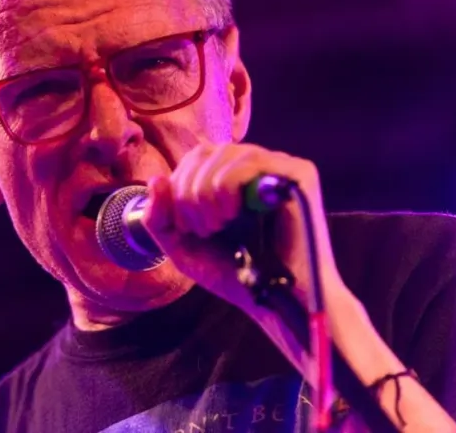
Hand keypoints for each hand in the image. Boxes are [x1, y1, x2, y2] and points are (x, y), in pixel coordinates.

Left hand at [141, 141, 346, 316]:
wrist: (278, 302)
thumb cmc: (236, 275)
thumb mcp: (184, 248)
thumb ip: (160, 218)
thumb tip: (156, 178)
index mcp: (234, 177)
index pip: (195, 157)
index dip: (179, 187)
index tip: (185, 228)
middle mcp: (258, 166)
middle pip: (205, 152)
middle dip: (189, 193)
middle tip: (202, 230)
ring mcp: (280, 168)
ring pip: (225, 154)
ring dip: (206, 193)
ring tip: (217, 226)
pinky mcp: (300, 175)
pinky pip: (250, 162)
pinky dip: (228, 187)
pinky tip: (233, 216)